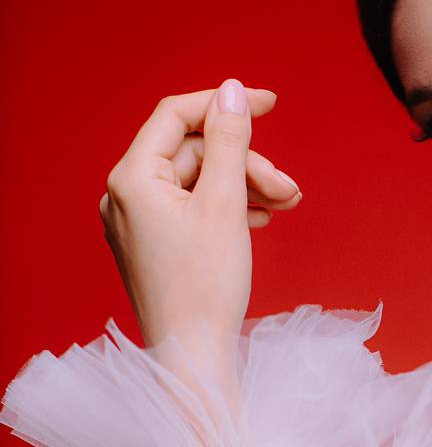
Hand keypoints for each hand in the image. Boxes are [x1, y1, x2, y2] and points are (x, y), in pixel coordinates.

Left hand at [99, 78, 301, 348]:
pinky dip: (231, 206)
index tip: (272, 104)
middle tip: (289, 189)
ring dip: (247, 186)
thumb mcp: (225, 203)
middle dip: (248, 163)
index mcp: (133, 179)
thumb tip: (231, 92)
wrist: (193, 354)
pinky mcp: (156, 243)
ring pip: (201, 181)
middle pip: (197, 153)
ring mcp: (139, 221)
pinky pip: (196, 206)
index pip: (178, 116)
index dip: (225, 104)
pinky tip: (261, 219)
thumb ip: (230, 141)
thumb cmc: (205, 285)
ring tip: (286, 206)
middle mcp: (127, 195)